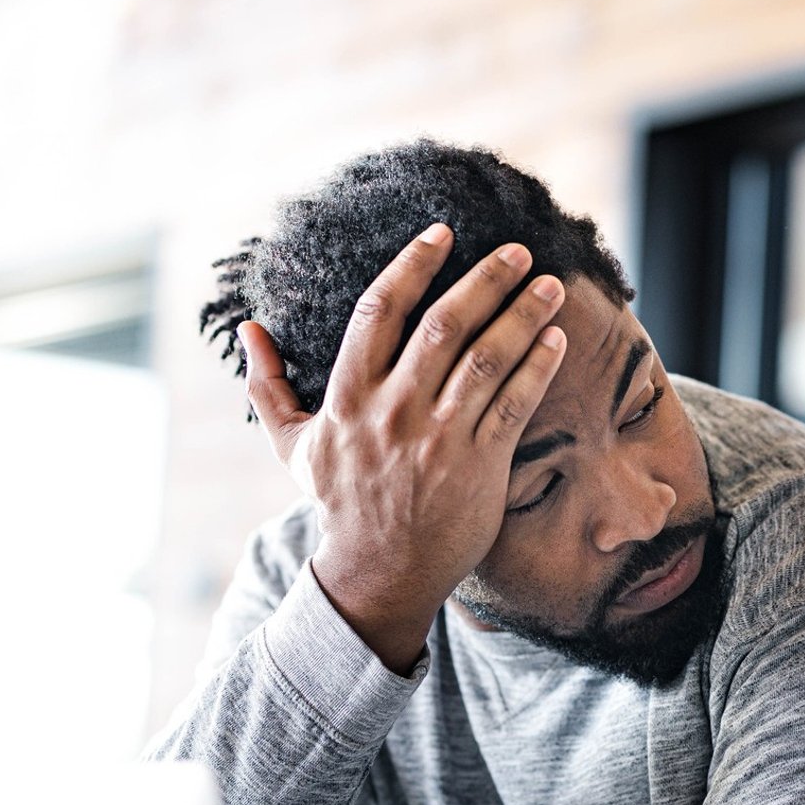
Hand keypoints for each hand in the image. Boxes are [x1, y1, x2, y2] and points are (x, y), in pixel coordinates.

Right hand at [240, 224, 568, 673]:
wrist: (379, 572)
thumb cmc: (340, 502)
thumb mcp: (292, 446)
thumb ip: (268, 386)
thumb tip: (248, 329)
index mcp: (348, 397)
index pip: (379, 311)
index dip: (413, 265)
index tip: (442, 233)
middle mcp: (393, 410)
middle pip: (443, 325)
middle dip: (485, 280)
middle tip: (518, 251)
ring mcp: (438, 437)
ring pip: (486, 358)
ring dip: (522, 315)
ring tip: (549, 284)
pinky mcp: (478, 463)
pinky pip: (514, 403)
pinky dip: (537, 367)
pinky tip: (556, 338)